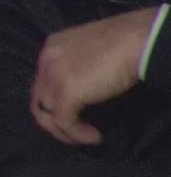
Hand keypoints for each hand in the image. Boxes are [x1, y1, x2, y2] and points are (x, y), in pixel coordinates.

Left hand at [30, 7, 158, 144]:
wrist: (138, 39)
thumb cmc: (124, 43)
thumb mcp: (89, 50)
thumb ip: (76, 66)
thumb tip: (82, 90)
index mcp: (51, 47)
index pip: (42, 82)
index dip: (54, 103)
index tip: (74, 113)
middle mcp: (47, 60)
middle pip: (39, 100)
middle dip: (54, 121)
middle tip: (75, 131)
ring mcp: (54, 75)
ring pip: (47, 114)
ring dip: (65, 132)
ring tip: (86, 136)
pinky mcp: (67, 91)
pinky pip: (64, 122)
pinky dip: (77, 134)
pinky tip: (94, 136)